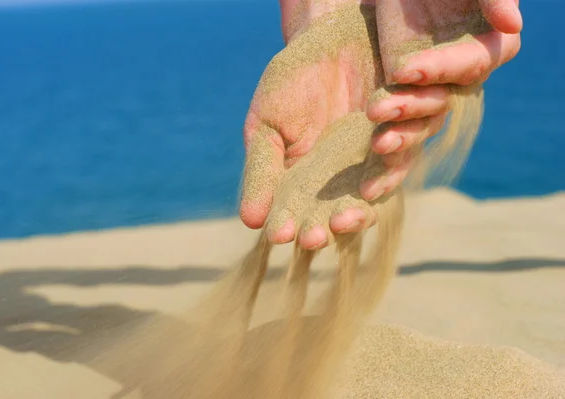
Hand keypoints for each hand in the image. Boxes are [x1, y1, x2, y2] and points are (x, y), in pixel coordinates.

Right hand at [240, 4, 380, 245]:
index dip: (289, 226)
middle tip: (321, 234)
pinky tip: (378, 155)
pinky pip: (403, 155)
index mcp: (303, 181)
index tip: (281, 234)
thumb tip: (249, 222)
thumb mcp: (266, 126)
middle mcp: (341, 180)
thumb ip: (261, 171)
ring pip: (372, 196)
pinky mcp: (403, 137)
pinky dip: (393, 160)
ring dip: (361, 209)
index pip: (295, 214)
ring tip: (348, 214)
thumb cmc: (291, 82)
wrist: (331, 37)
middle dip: (329, 227)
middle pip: (337, 216)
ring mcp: (372, 162)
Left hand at [359, 0, 521, 199]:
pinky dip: (387, 162)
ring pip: (420, 126)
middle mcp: (456, 81)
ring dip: (399, 138)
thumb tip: (512, 24)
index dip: (439, 70)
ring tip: (377, 145)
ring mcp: (427, 97)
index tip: (404, 70)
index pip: (466, 66)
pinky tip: (371, 187)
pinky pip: (398, 137)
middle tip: (377, 112)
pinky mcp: (401, 106)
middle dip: (409, 109)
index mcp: (482, 50)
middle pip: (439, 104)